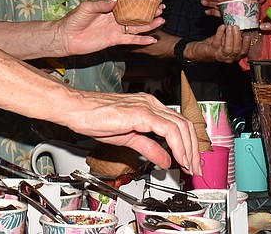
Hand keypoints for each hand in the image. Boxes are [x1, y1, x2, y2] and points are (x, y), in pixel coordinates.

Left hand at [58, 0, 164, 56]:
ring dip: (148, 25)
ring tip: (161, 21)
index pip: (127, 3)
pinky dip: (141, 40)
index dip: (139, 1)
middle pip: (135, 15)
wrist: (67, 37)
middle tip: (161, 9)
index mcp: (109, 7)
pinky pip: (130, 40)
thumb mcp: (87, 7)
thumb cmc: (74, 19)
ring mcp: (115, 29)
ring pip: (135, 27)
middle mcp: (114, 18)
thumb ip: (102, 4)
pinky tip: (152, 39)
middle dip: (148, 12)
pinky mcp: (114, 40)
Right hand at [62, 90, 200, 174]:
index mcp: (148, 106)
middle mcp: (150, 103)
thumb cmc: (93, 117)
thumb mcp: (127, 138)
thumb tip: (165, 159)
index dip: (188, 144)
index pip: (178, 123)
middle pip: (184, 124)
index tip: (189, 162)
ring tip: (188, 167)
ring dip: (189, 150)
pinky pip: (169, 129)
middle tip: (194, 168)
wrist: (76, 109)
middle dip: (193, 149)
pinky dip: (178, 146)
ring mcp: (147, 106)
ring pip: (181, 126)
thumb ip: (148, 147)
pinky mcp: (141, 113)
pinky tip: (178, 158)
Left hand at [185, 24, 253, 62]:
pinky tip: (222, 27)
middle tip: (236, 27)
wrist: (198, 50)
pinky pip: (218, 42)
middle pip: (237, 50)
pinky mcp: (212, 52)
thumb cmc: (214, 45)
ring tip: (230, 27)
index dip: (246, 44)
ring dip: (230, 36)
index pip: (243, 52)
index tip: (247, 35)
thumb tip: (239, 29)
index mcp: (234, 56)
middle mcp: (228, 58)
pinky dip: (220, 33)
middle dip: (237, 37)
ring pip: (229, 48)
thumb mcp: (225, 40)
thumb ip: (232, 36)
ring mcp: (220, 56)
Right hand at [200, 0, 264, 16]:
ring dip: (209, 3)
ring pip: (215, 4)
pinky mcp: (223, 14)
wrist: (249, 20)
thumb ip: (258, 0)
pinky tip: (207, 12)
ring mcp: (225, 7)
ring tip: (204, 3)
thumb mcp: (254, 4)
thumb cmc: (251, 10)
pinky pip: (215, 12)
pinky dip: (211, 12)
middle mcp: (228, 0)